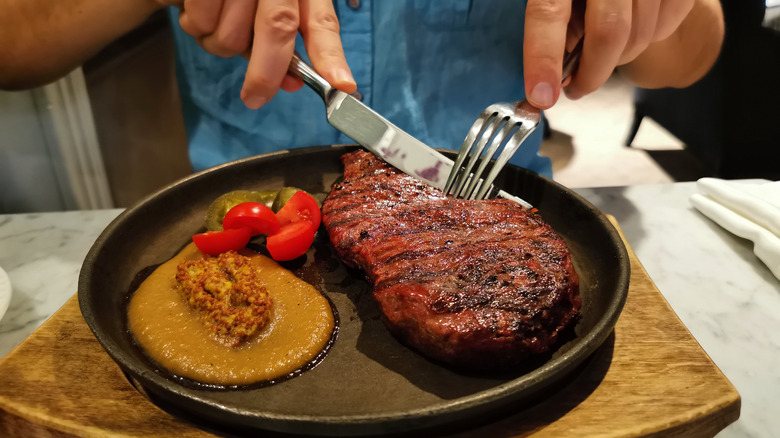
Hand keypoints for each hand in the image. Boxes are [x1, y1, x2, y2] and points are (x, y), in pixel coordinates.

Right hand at [168, 0, 355, 108]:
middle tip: (255, 97)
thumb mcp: (274, 7)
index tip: (342, 85)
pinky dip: (196, 25)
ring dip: (220, 42)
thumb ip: (284, 42)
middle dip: (266, 73)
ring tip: (219, 20)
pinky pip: (199, 24)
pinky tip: (197, 9)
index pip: (322, 23)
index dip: (331, 56)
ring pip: (231, 37)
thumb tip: (290, 83)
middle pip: (277, 29)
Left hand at [522, 0, 696, 108]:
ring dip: (619, 56)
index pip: (549, 13)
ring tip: (606, 45)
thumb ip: (556, 20)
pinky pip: (665, 27)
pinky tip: (634, 24)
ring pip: (639, 36)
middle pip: (608, 32)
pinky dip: (648, 38)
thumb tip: (554, 73)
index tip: (542, 95)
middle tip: (577, 88)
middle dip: (592, 74)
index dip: (544, 58)